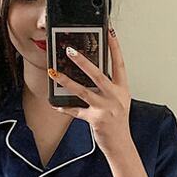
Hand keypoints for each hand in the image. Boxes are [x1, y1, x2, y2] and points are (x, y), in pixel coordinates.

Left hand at [47, 28, 132, 157]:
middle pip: (98, 75)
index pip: (119, 63)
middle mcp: (115, 97)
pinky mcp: (95, 119)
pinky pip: (76, 111)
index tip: (109, 32)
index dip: (115, 47)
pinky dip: (65, 108)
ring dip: (67, 81)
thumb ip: (108, 86)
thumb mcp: (119, 100)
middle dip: (83, 62)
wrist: (121, 144)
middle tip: (70, 50)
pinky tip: (56, 104)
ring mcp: (105, 108)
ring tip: (55, 73)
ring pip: (83, 91)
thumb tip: (91, 71)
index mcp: (122, 89)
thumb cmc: (119, 121)